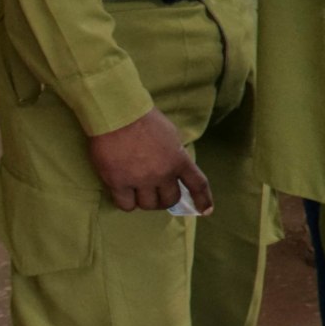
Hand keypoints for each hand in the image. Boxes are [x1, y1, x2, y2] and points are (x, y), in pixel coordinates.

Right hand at [88, 107, 213, 213]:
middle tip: (157, 193)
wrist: (118, 115)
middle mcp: (162, 174)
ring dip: (146, 201)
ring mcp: (140, 180)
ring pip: (148, 205)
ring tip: (139, 191)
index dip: (203, 199)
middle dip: (165, 199)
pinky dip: (127, 202)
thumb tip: (174, 169)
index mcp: (179, 160)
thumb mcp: (171, 135)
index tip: (206, 210)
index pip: (197, 184)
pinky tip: (125, 194)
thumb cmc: (145, 120)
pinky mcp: (118, 183)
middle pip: (169, 200)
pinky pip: (126, 205)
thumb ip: (175, 154)